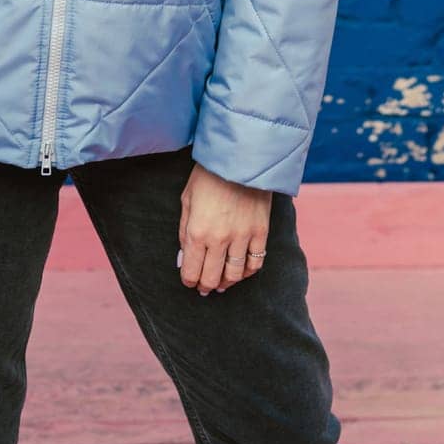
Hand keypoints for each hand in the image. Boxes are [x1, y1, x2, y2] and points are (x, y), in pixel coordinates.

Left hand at [178, 162, 271, 295]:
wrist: (240, 157)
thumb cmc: (208, 175)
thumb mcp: (186, 200)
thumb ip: (183, 231)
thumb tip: (183, 258)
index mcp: (196, 232)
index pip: (191, 271)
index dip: (189, 281)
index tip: (190, 281)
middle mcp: (219, 239)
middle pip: (212, 279)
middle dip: (206, 286)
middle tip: (204, 287)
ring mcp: (242, 237)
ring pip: (235, 275)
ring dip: (226, 283)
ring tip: (222, 282)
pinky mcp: (260, 232)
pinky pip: (256, 263)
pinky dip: (248, 272)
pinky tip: (241, 271)